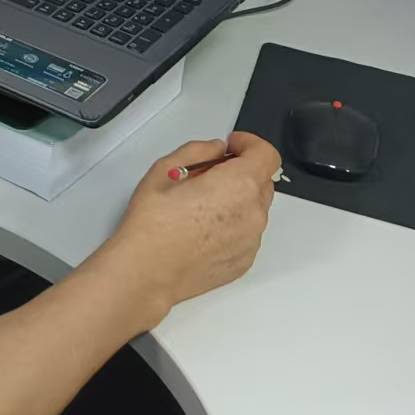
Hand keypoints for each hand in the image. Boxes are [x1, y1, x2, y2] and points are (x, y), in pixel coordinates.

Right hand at [102, 131, 281, 324]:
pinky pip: (247, 234)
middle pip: (262, 181)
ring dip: (237, 200)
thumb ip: (198, 150)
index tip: (232, 146)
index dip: (250, 144)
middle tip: (208, 176)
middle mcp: (253, 213)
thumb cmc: (153, 223)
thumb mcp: (165, 169)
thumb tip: (216, 150)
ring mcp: (251, 241)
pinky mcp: (244, 261)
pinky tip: (202, 230)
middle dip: (241, 172)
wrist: (148, 271)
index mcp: (238, 184)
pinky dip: (233, 225)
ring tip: (200, 207)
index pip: (266, 154)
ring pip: (254, 209)